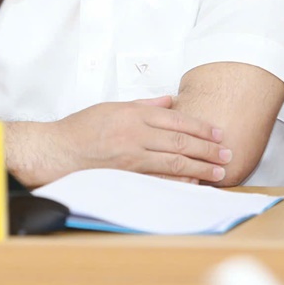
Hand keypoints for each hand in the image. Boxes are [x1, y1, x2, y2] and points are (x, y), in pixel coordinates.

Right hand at [39, 95, 231, 184]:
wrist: (56, 151)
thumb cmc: (81, 128)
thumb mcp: (112, 107)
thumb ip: (143, 105)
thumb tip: (169, 101)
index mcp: (133, 115)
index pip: (177, 120)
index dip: (201, 127)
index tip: (218, 133)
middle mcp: (135, 135)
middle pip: (181, 142)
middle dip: (208, 149)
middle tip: (227, 153)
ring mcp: (131, 159)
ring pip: (174, 163)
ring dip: (201, 167)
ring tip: (219, 171)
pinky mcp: (126, 178)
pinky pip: (159, 181)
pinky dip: (179, 182)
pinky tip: (194, 183)